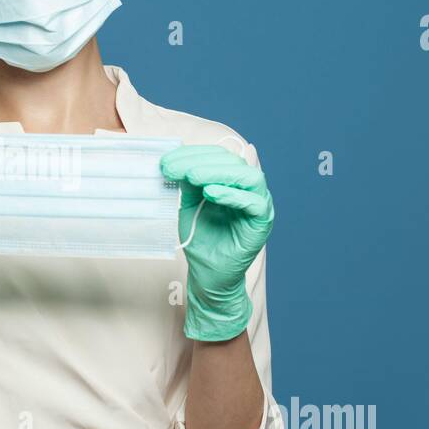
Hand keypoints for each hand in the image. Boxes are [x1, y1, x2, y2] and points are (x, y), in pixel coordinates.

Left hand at [160, 144, 274, 340]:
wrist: (208, 275)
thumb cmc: (202, 240)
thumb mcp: (189, 205)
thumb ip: (188, 183)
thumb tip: (176, 160)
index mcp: (232, 181)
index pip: (218, 156)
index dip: (192, 154)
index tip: (165, 160)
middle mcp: (249, 189)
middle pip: (232, 162)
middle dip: (200, 161)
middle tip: (173, 168)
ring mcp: (259, 205)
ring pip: (248, 177)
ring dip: (217, 173)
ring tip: (192, 178)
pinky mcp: (262, 223)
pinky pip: (255, 203)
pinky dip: (233, 195)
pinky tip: (211, 194)